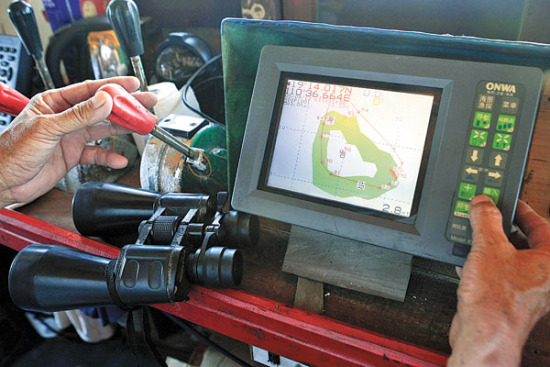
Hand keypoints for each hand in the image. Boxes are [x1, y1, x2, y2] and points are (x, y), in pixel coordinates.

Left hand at [0, 77, 156, 206]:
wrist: (3, 181)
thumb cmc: (12, 151)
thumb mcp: (47, 128)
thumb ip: (78, 115)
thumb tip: (103, 101)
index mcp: (54, 102)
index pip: (89, 90)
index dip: (113, 87)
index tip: (133, 85)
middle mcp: (65, 117)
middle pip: (102, 109)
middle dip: (125, 107)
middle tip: (146, 105)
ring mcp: (70, 136)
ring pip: (103, 129)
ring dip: (122, 129)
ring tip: (141, 127)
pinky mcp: (73, 154)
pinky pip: (96, 153)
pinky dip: (109, 156)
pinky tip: (119, 159)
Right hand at [448, 195, 549, 365]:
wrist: (483, 335)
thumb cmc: (497, 302)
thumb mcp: (488, 247)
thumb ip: (486, 219)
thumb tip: (483, 203)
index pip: (540, 224)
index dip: (520, 209)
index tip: (505, 201)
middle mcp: (544, 277)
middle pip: (524, 241)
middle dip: (501, 229)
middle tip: (486, 218)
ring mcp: (527, 290)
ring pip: (509, 258)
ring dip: (489, 247)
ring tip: (473, 238)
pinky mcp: (509, 300)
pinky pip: (497, 273)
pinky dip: (482, 265)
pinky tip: (467, 262)